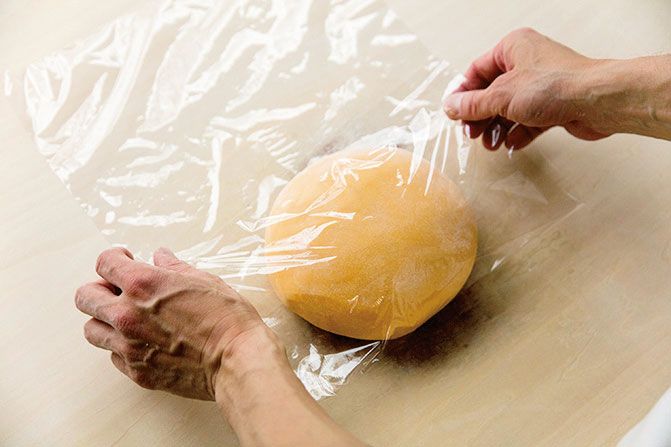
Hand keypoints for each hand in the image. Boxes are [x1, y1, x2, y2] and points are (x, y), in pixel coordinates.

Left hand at [76, 247, 364, 445]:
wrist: (238, 360)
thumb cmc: (228, 318)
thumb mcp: (205, 281)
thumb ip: (175, 268)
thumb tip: (160, 257)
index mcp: (143, 284)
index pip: (104, 263)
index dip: (114, 259)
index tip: (123, 260)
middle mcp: (127, 314)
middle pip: (85, 297)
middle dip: (100, 289)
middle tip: (119, 290)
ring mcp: (128, 346)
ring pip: (92, 330)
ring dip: (105, 321)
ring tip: (127, 319)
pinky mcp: (137, 372)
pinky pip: (114, 356)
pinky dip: (122, 346)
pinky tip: (144, 342)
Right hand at [443, 27, 611, 149]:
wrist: (599, 102)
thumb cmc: (558, 86)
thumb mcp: (502, 96)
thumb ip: (473, 104)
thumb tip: (451, 106)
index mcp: (513, 48)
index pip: (476, 72)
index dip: (463, 95)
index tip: (454, 114)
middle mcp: (527, 63)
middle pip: (491, 93)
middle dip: (480, 116)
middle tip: (471, 133)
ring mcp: (541, 85)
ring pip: (508, 109)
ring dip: (497, 129)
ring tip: (491, 143)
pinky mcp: (553, 106)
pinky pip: (527, 121)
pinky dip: (517, 133)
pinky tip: (512, 144)